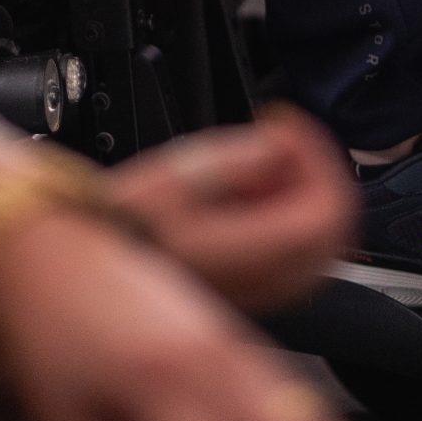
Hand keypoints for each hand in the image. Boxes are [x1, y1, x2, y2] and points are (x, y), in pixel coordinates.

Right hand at [110, 107, 357, 312]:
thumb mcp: (171, 176)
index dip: (319, 157)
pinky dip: (288, 216)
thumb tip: (281, 141)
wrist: (87, 272)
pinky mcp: (250, 293)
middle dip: (317, 173)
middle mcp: (262, 284)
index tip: (288, 125)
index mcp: (247, 255)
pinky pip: (295, 256)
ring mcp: (260, 295)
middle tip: (282, 139)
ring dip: (302, 194)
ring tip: (262, 162)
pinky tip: (250, 193)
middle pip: (334, 233)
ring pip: (319, 247)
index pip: (324, 212)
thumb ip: (237, 158)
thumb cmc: (116, 226)